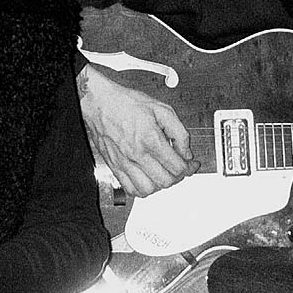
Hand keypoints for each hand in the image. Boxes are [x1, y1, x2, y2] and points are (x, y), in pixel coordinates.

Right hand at [78, 64, 198, 196]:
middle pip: (165, 181)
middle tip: (180, 168)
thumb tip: (186, 151)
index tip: (191, 164)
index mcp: (150, 139)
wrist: (100, 103)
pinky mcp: (114, 166)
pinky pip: (130, 189)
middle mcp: (136, 154)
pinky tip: (148, 179)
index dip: (189, 168)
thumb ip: (179, 131)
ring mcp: (124, 162)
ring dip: (160, 185)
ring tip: (163, 174)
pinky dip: (142, 190)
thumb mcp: (161, 109)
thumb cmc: (127, 103)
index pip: (177, 166)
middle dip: (178, 177)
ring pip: (148, 190)